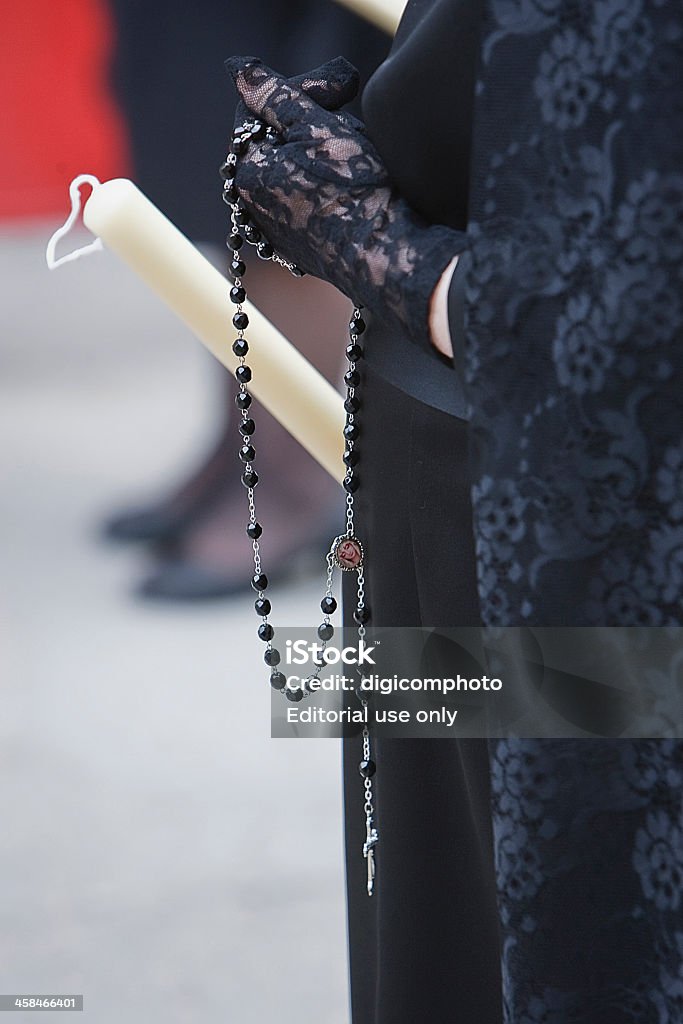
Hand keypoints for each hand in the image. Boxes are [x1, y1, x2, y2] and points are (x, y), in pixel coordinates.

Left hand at [224, 56, 466, 352]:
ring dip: (323, 154)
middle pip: (277, 143)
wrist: (386, 254)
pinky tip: (356, 187)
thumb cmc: (354, 189)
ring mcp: (280, 234)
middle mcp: (255, 210)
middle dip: (313, 121)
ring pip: (296, 174)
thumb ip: (274, 95)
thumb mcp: (315, 126)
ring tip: (357, 155)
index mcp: (247, 175)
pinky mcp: (306, 251)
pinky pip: (311, 204)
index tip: (345, 87)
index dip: (304, 88)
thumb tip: (237, 69)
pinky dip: (329, 187)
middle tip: (353, 118)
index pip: (261, 110)